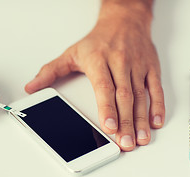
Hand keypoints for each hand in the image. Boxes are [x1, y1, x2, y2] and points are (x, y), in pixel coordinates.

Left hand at [25, 2, 164, 150]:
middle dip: (125, 122)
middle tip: (125, 143)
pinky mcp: (150, 68)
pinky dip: (157, 106)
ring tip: (140, 139)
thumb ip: (50, 71)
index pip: (104, 87)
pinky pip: (155, 88)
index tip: (108, 127)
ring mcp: (137, 67)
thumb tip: (32, 87)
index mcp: (99, 61)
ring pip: (141, 96)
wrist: (124, 20)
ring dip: (141, 119)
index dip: (107, 108)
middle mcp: (120, 64)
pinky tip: (155, 122)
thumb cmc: (97, 40)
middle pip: (124, 96)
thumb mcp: (71, 53)